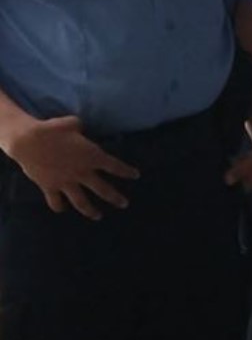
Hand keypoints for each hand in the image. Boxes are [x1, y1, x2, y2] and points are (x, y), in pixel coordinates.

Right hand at [0, 115, 138, 218]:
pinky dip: (59, 207)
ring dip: (90, 210)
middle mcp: (82, 172)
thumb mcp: (74, 124)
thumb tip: (80, 130)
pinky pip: (56, 201)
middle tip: (124, 204)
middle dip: (115, 198)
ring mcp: (66, 182)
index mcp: (92, 156)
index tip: (135, 176)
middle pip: (103, 189)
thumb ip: (81, 129)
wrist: (28, 141)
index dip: (126, 171)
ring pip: (82, 202)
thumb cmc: (53, 129)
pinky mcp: (49, 187)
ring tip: (98, 216)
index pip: (115, 166)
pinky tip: (62, 209)